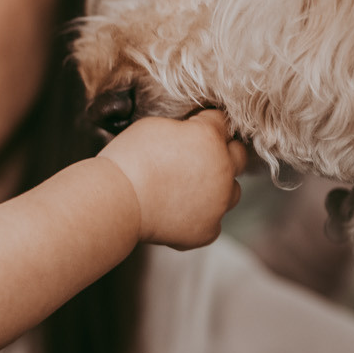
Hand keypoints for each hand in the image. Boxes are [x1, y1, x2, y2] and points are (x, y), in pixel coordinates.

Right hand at [99, 108, 245, 247]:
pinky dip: (199, 217)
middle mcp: (223, 169)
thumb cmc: (128, 160)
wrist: (115, 201)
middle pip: (238, 155)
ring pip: (233, 192)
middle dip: (223, 152)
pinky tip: (176, 212)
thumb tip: (190, 132)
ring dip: (217, 188)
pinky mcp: (208, 230)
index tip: (192, 129)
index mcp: (209, 137)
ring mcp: (219, 203)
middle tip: (196, 158)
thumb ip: (183, 128)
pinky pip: (213, 221)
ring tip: (187, 189)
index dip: (204, 123)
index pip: (221, 122)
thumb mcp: (155, 126)